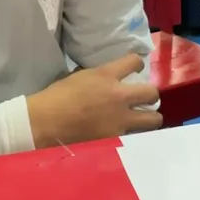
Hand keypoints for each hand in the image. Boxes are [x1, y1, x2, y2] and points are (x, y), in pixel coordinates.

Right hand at [27, 54, 161, 147]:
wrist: (45, 122)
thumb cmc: (55, 97)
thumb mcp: (78, 76)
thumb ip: (98, 77)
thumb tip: (106, 78)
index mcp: (106, 75)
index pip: (135, 61)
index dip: (137, 64)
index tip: (135, 69)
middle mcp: (119, 96)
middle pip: (152, 92)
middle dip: (149, 95)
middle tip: (142, 99)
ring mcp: (120, 119)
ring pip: (154, 118)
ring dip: (150, 117)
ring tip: (142, 119)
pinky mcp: (116, 138)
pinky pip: (136, 136)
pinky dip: (134, 135)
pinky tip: (127, 135)